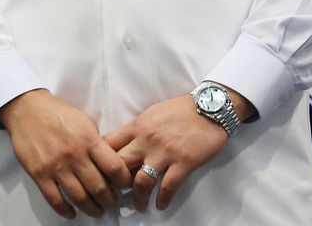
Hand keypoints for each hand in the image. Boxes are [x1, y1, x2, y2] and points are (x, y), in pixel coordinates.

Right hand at [0, 89, 131, 219]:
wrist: (28, 110)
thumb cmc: (58, 114)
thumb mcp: (85, 122)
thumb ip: (98, 143)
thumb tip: (110, 163)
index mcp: (89, 140)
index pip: (114, 167)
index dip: (123, 181)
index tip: (124, 184)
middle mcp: (74, 155)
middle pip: (99, 187)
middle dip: (109, 199)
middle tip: (111, 201)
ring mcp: (56, 166)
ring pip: (79, 198)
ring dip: (92, 209)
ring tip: (97, 210)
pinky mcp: (39, 174)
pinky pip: (55, 200)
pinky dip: (66, 211)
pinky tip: (72, 213)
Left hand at [103, 95, 229, 211]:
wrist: (210, 107)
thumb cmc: (181, 109)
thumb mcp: (152, 114)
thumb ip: (136, 129)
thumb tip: (123, 144)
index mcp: (137, 127)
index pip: (108, 144)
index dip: (100, 160)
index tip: (101, 171)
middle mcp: (147, 141)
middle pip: (120, 165)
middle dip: (115, 182)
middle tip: (116, 193)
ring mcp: (165, 153)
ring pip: (142, 181)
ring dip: (138, 197)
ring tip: (139, 204)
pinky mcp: (183, 163)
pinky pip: (168, 187)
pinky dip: (162, 199)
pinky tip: (160, 204)